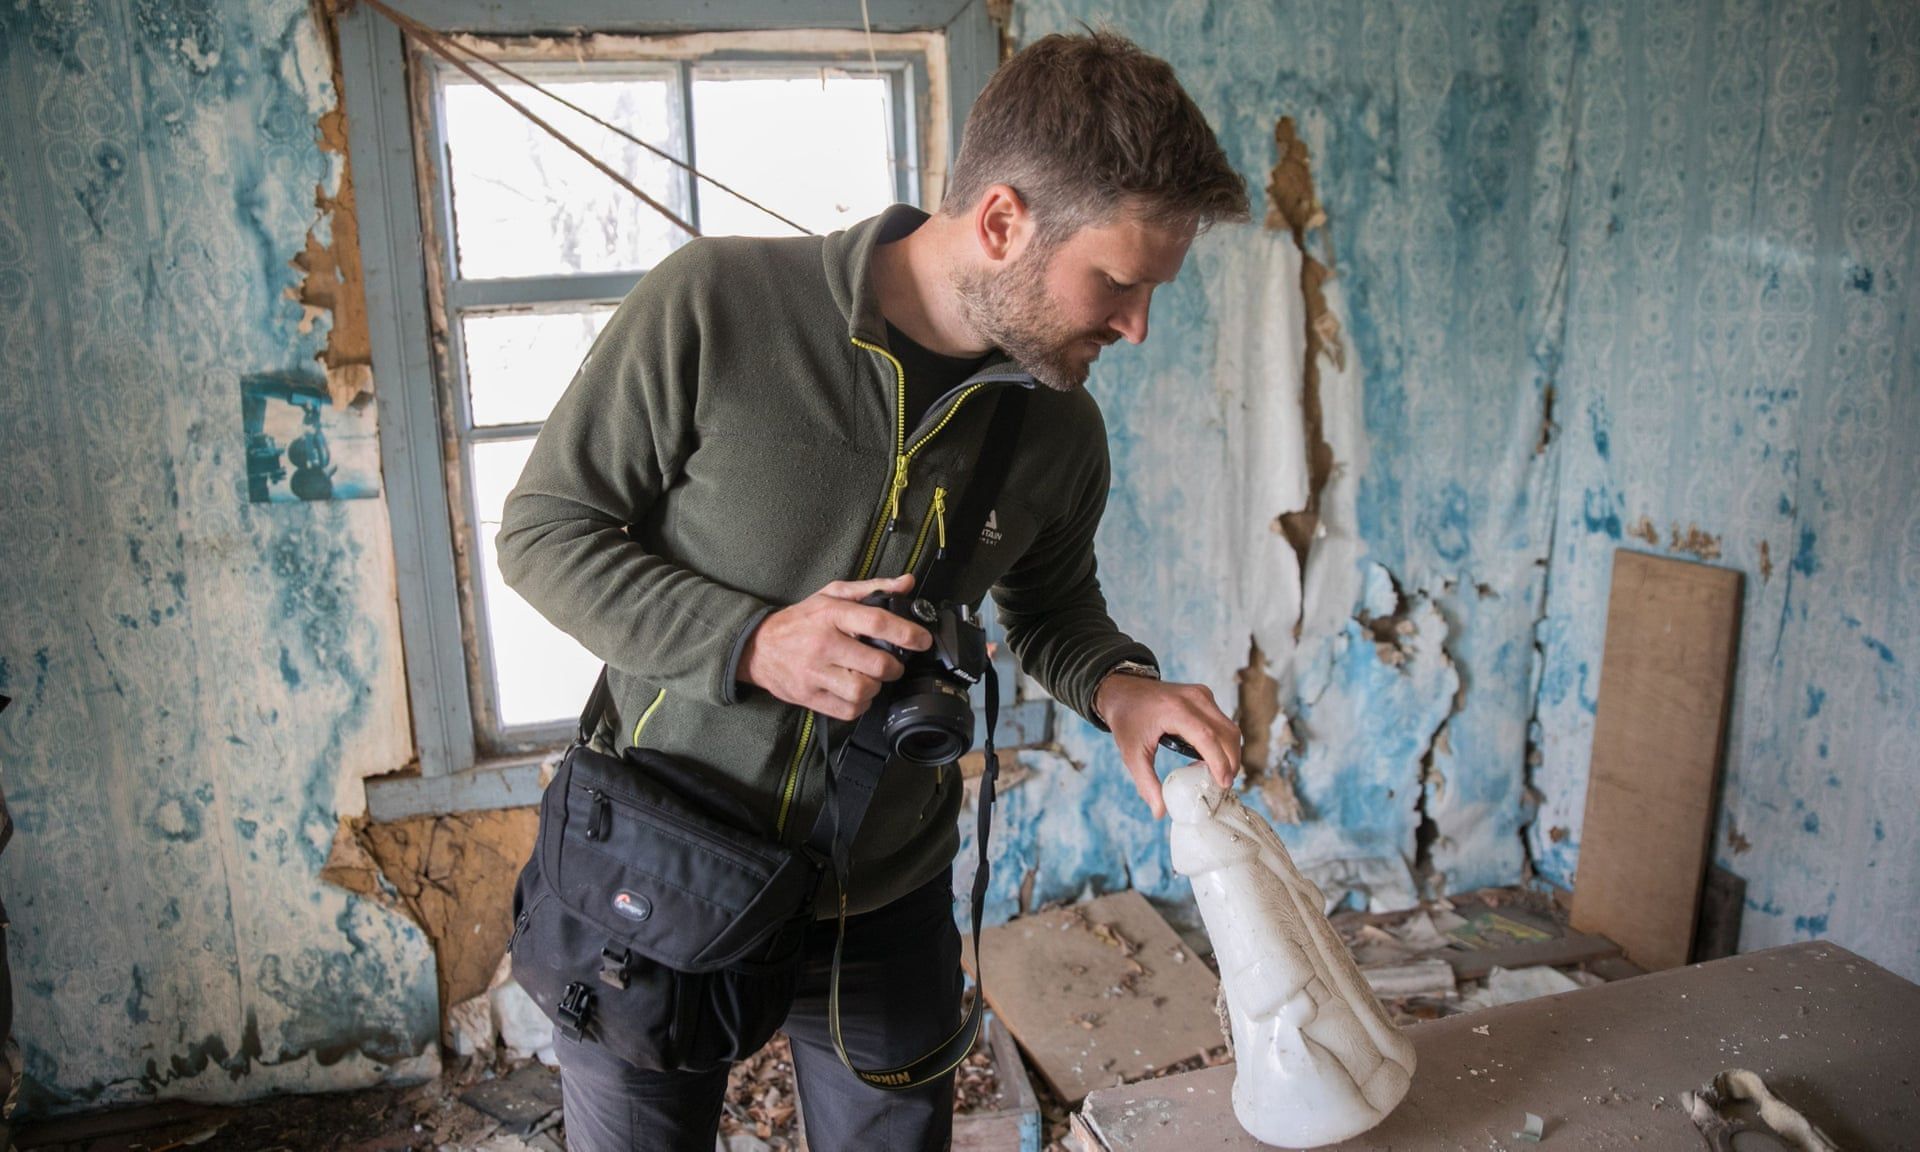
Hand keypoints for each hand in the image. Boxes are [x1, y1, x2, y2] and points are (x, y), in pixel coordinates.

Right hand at [739, 574, 932, 720]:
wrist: (759, 647)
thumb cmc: (801, 620)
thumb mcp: (832, 595)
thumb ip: (872, 588)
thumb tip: (906, 583)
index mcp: (831, 614)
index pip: (878, 622)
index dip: (908, 633)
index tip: (922, 640)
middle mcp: (823, 644)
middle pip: (876, 664)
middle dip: (894, 667)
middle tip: (892, 664)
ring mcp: (814, 673)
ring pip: (863, 690)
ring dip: (875, 687)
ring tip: (870, 678)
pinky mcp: (809, 696)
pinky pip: (847, 710)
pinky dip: (859, 705)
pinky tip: (856, 692)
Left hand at [1095, 673, 1239, 818]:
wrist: (1122, 689)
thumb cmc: (1126, 720)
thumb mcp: (1131, 754)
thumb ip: (1146, 783)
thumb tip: (1160, 812)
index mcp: (1175, 709)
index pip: (1207, 737)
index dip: (1219, 762)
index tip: (1224, 784)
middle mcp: (1194, 698)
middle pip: (1227, 733)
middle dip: (1230, 762)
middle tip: (1222, 786)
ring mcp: (1202, 694)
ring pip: (1229, 728)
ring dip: (1229, 753)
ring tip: (1215, 775)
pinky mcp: (1205, 696)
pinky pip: (1223, 722)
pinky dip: (1223, 742)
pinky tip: (1208, 758)